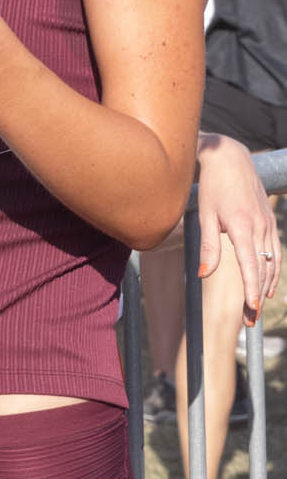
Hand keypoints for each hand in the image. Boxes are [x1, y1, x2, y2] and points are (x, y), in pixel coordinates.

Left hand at [195, 131, 281, 324]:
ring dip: (266, 287)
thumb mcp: (205, 214)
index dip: (251, 289)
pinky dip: (273, 271)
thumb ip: (207, 245)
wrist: (230, 157)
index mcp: (242, 226)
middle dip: (256, 296)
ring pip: (272, 263)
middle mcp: (259, 227)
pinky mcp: (269, 221)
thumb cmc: (212, 185)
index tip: (251, 309)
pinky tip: (268, 286)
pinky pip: (275, 251)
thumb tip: (203, 274)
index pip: (250, 265)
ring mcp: (267, 224)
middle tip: (250, 320)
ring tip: (256, 308)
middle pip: (263, 269)